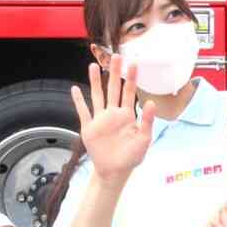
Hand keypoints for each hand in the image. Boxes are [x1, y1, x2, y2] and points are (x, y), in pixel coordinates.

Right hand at [72, 58, 157, 182]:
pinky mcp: (89, 128)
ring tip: (93, 65)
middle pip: (113, 88)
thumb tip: (152, 102)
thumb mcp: (144, 139)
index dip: (131, 78)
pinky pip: (83, 111)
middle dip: (114, 72)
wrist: (115, 171)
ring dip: (95, 81)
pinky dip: (78, 101)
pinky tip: (75, 89)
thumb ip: (147, 121)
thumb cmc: (132, 156)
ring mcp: (101, 119)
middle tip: (116, 56)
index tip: (134, 63)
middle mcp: (113, 114)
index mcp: (128, 115)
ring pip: (97, 96)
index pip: (130, 92)